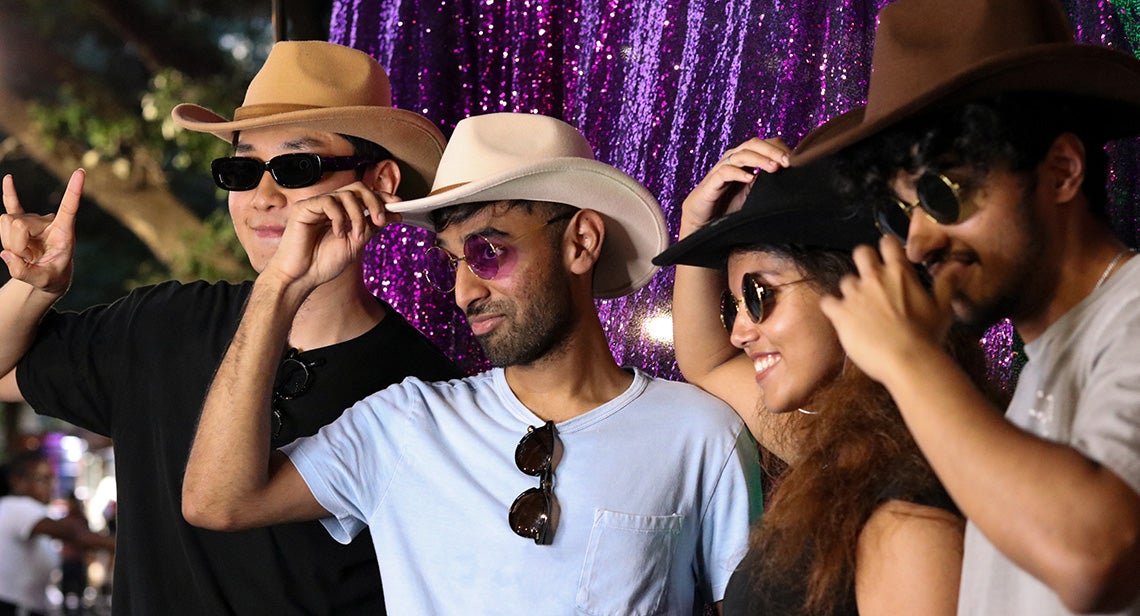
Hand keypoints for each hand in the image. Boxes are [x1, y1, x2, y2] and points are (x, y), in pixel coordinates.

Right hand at [0, 170, 83, 294]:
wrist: (47, 276)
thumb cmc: (52, 277)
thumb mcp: (43, 282)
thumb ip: (25, 272)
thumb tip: (7, 254)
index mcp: (64, 231)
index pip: (69, 207)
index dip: (74, 191)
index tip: (81, 172)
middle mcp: (48, 221)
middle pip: (18, 224)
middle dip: (15, 245)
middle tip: (27, 258)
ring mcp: (34, 221)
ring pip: (6, 222)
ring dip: (9, 242)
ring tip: (24, 253)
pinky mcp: (21, 221)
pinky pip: (12, 205)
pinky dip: (10, 193)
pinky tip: (8, 179)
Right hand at [264, 182, 401, 288]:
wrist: (302, 277)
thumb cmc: (324, 263)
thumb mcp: (356, 243)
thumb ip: (372, 226)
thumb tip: (395, 213)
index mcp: (342, 212)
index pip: (364, 195)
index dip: (382, 197)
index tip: (398, 205)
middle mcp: (330, 205)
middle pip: (358, 188)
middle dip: (374, 202)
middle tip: (380, 220)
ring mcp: (317, 205)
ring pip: (346, 194)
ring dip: (358, 216)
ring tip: (356, 236)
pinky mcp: (304, 208)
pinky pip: (329, 202)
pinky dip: (339, 218)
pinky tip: (338, 233)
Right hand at [680, 137, 790, 235]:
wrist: (704, 224)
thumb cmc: (729, 208)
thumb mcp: (754, 193)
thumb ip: (768, 182)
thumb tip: (792, 176)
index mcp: (744, 160)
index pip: (763, 144)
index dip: (779, 149)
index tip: (795, 160)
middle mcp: (732, 160)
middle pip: (753, 144)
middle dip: (772, 151)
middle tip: (788, 162)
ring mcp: (720, 169)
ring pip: (740, 155)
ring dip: (759, 159)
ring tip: (774, 168)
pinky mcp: (710, 183)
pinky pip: (724, 172)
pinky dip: (738, 173)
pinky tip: (750, 178)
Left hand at [819, 235, 956, 384]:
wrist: (906, 360)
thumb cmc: (927, 335)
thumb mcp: (942, 307)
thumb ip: (947, 283)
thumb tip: (959, 265)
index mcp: (899, 272)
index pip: (887, 243)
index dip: (887, 248)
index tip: (889, 258)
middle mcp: (874, 277)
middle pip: (861, 252)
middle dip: (864, 261)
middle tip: (870, 278)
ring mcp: (855, 294)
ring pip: (845, 280)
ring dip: (851, 290)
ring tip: (860, 307)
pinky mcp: (840, 313)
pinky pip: (828, 302)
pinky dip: (833, 308)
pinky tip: (841, 317)